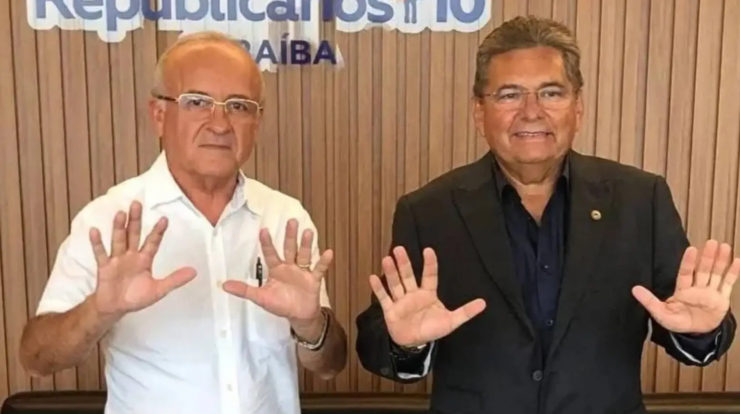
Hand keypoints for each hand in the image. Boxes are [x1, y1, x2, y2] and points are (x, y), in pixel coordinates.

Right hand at [90, 201, 196, 316]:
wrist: (114, 309)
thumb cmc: (136, 297)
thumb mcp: (159, 290)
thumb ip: (175, 280)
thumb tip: (195, 271)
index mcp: (144, 259)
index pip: (152, 242)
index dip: (158, 231)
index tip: (164, 219)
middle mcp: (131, 255)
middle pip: (134, 235)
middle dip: (136, 220)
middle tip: (137, 203)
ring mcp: (117, 260)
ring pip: (118, 240)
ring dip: (119, 227)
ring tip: (121, 213)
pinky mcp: (104, 267)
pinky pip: (101, 253)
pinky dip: (97, 243)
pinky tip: (94, 230)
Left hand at [223, 219, 332, 324]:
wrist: (299, 315)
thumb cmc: (280, 304)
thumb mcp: (260, 297)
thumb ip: (244, 290)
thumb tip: (224, 285)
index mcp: (276, 269)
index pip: (271, 253)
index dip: (267, 243)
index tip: (263, 230)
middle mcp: (290, 267)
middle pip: (289, 248)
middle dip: (290, 236)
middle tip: (291, 221)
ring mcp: (302, 272)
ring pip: (304, 255)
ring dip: (306, 244)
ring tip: (307, 232)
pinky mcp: (313, 280)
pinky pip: (319, 269)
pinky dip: (324, 262)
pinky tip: (328, 252)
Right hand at [369, 246, 485, 347]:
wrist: (414, 344)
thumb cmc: (431, 329)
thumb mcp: (451, 321)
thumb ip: (465, 312)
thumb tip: (484, 303)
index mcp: (428, 294)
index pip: (429, 275)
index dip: (429, 264)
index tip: (428, 250)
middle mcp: (413, 294)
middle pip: (408, 276)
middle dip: (404, 263)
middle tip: (399, 249)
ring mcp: (400, 301)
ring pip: (395, 284)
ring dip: (391, 272)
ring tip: (386, 259)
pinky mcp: (390, 310)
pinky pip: (384, 298)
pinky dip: (378, 289)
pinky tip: (372, 277)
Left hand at [632, 239, 739, 333]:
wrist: (695, 335)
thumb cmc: (677, 322)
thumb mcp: (661, 313)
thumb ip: (649, 301)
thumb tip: (634, 290)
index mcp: (683, 290)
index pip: (686, 273)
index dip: (689, 262)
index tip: (692, 249)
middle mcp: (697, 288)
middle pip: (703, 270)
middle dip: (707, 257)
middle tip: (711, 242)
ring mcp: (710, 293)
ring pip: (716, 274)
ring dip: (720, 261)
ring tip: (724, 246)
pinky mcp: (721, 299)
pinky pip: (728, 284)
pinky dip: (733, 273)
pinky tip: (736, 261)